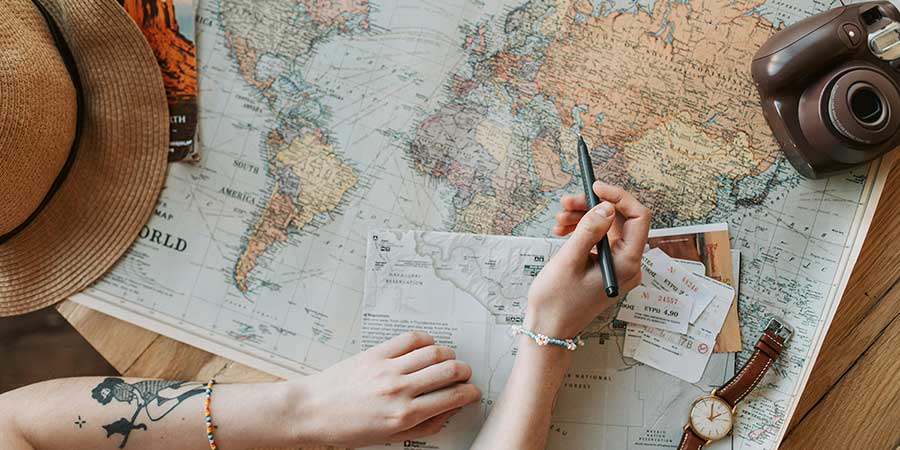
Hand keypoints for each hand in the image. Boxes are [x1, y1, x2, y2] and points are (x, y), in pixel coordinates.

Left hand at [286, 332, 480, 446]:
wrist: (311, 412)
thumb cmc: (344, 429)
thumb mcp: (389, 438)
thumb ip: (422, 426)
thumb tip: (447, 412)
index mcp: (404, 415)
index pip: (452, 397)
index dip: (469, 393)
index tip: (472, 391)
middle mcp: (400, 389)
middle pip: (449, 370)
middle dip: (464, 371)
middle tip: (464, 374)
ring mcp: (388, 368)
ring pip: (434, 352)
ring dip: (449, 354)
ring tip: (448, 359)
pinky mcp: (376, 353)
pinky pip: (410, 339)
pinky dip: (426, 339)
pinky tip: (427, 346)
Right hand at [525, 182, 650, 336]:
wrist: (548, 328)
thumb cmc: (557, 301)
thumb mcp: (569, 260)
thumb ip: (590, 230)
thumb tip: (607, 206)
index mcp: (626, 264)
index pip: (638, 218)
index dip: (618, 197)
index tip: (595, 188)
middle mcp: (628, 265)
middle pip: (620, 221)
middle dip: (593, 207)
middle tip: (567, 202)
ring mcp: (618, 267)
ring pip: (607, 229)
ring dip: (584, 218)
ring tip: (559, 220)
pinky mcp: (606, 268)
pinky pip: (600, 241)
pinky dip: (583, 231)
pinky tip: (562, 231)